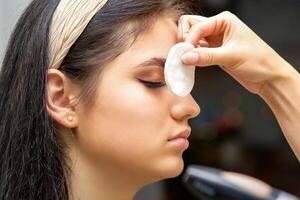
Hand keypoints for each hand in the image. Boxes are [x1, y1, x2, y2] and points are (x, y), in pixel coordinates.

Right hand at [178, 11, 296, 94]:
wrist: (268, 77)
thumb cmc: (258, 61)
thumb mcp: (230, 57)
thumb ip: (206, 56)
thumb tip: (184, 57)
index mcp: (224, 21)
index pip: (196, 25)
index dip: (189, 39)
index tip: (186, 54)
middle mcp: (218, 28)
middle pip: (190, 27)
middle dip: (185, 40)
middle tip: (184, 54)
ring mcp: (215, 40)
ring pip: (192, 39)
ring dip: (187, 49)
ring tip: (187, 61)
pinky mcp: (214, 52)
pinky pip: (197, 51)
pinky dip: (192, 57)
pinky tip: (192, 65)